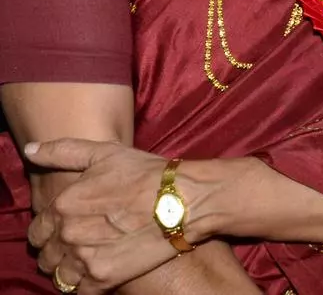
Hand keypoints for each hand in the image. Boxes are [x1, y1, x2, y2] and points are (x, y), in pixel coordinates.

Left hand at [24, 139, 179, 293]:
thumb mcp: (106, 153)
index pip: (37, 231)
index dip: (49, 231)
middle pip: (46, 256)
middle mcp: (69, 233)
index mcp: (63, 204)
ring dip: (69, 269)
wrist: (185, 200)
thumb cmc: (148, 174)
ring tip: (88, 260)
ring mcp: (85, 257)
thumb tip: (30, 150)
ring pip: (59, 276)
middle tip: (80, 245)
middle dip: (58, 251)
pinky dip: (84, 285)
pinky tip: (99, 271)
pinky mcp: (104, 277)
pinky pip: (78, 291)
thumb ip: (62, 151)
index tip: (66, 229)